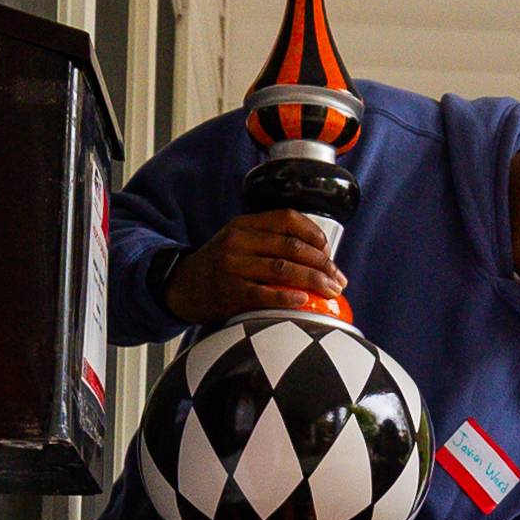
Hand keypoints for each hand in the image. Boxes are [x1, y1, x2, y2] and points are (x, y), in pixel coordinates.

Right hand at [163, 210, 346, 321]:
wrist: (181, 286)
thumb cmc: (220, 267)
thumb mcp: (239, 242)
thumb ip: (269, 242)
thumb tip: (319, 257)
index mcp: (245, 224)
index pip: (288, 218)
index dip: (314, 234)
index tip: (328, 251)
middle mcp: (238, 240)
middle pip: (291, 246)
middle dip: (322, 263)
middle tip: (338, 279)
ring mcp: (232, 265)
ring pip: (283, 269)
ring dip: (313, 280)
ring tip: (331, 291)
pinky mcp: (229, 291)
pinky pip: (264, 294)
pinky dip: (286, 297)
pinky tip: (303, 300)